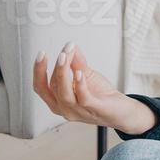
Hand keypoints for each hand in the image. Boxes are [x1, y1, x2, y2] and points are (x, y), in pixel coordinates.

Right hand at [31, 41, 158, 135]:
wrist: (121, 111)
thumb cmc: (101, 96)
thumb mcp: (86, 75)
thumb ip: (76, 62)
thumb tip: (69, 47)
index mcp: (59, 101)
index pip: (41, 87)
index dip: (38, 71)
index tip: (41, 54)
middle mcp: (65, 109)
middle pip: (53, 87)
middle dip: (57, 66)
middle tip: (64, 50)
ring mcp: (78, 112)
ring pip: (64, 94)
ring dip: (63, 73)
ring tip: (65, 57)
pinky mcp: (93, 110)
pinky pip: (83, 99)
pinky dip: (80, 84)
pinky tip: (80, 73)